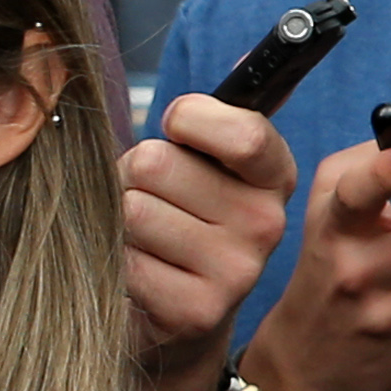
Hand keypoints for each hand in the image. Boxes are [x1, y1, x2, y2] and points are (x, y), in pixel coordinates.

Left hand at [115, 89, 297, 390]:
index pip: (242, 132)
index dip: (188, 119)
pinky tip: (139, 274)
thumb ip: (210, 119)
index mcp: (274, 176)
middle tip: (151, 200)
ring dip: (119, 220)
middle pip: (156, 161)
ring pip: (132, 209)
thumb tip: (231, 68)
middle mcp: (267, 223)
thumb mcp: (204, 165)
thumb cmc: (181, 220)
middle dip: (133, 174)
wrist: (178, 322)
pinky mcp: (196, 310)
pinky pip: (124, 258)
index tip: (176, 130)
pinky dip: (116, 261)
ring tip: (144, 239)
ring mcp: (236, 272)